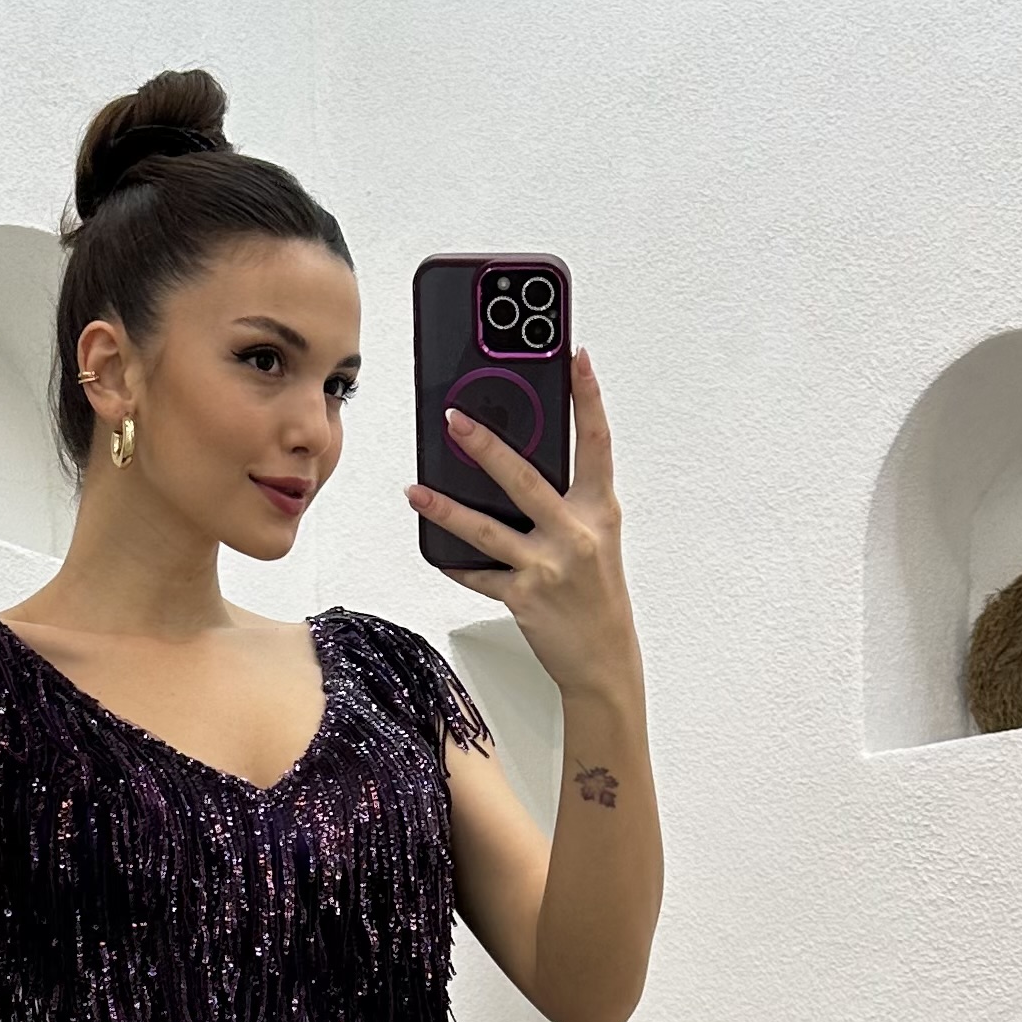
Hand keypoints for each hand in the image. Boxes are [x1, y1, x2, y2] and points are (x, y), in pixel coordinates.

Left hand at [405, 345, 632, 697]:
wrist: (604, 661)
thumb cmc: (599, 597)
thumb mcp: (596, 540)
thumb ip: (567, 504)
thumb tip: (519, 470)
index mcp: (599, 511)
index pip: (596, 443)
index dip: (588, 398)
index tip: (576, 359)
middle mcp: (575, 534)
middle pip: (524, 479)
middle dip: (486, 446)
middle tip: (454, 418)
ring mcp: (547, 566)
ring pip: (486, 528)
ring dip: (445, 507)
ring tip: (416, 489)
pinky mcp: (523, 596)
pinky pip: (478, 573)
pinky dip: (456, 561)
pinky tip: (436, 548)